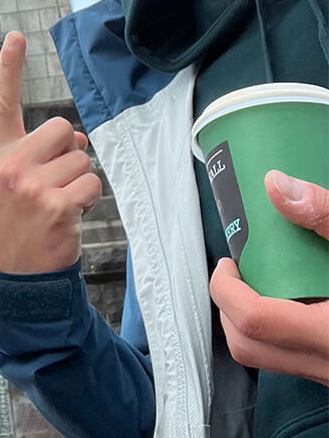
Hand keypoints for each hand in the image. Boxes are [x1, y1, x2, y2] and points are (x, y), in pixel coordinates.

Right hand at [0, 31, 101, 274]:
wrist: (15, 276)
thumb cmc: (18, 220)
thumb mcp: (12, 181)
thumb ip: (38, 152)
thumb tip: (77, 138)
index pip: (2, 102)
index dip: (11, 67)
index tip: (17, 36)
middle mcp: (9, 164)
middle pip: (62, 128)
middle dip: (68, 153)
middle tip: (52, 184)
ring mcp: (31, 185)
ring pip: (81, 159)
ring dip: (79, 181)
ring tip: (57, 206)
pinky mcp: (56, 205)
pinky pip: (91, 184)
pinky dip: (88, 200)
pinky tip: (69, 218)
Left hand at [210, 171, 328, 385]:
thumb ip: (328, 217)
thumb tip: (276, 185)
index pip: (253, 322)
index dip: (225, 289)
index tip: (227, 261)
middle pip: (250, 349)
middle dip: (229, 308)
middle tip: (237, 270)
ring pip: (274, 359)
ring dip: (255, 321)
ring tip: (266, 278)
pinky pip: (300, 359)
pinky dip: (285, 329)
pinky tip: (303, 295)